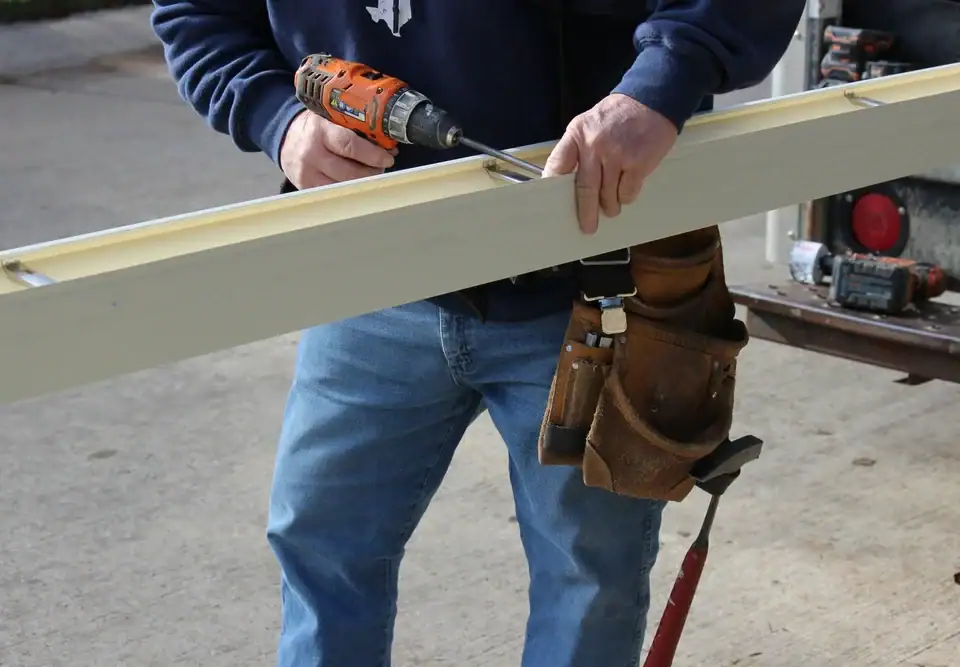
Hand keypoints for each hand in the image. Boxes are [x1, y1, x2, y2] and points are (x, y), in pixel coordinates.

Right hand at [280, 110, 396, 188]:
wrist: (287, 139)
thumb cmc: (316, 128)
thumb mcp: (331, 118)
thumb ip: (355, 127)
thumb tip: (387, 144)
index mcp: (320, 130)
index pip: (350, 145)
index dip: (373, 154)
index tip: (387, 158)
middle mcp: (312, 154)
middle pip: (350, 172)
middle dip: (372, 171)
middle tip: (382, 167)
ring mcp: (308, 174)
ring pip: (345, 186)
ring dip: (364, 182)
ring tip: (371, 174)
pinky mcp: (306, 188)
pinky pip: (335, 194)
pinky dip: (350, 190)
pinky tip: (356, 182)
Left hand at [543, 93, 677, 234]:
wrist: (651, 101)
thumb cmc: (617, 116)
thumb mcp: (588, 123)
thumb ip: (576, 149)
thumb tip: (563, 181)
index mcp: (577, 134)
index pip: (558, 164)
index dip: (553, 186)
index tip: (552, 203)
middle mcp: (595, 146)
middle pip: (584, 189)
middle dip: (586, 213)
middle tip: (587, 227)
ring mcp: (617, 156)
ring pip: (608, 196)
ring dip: (610, 206)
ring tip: (612, 206)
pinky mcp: (637, 164)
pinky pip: (627, 193)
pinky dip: (626, 197)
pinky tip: (626, 191)